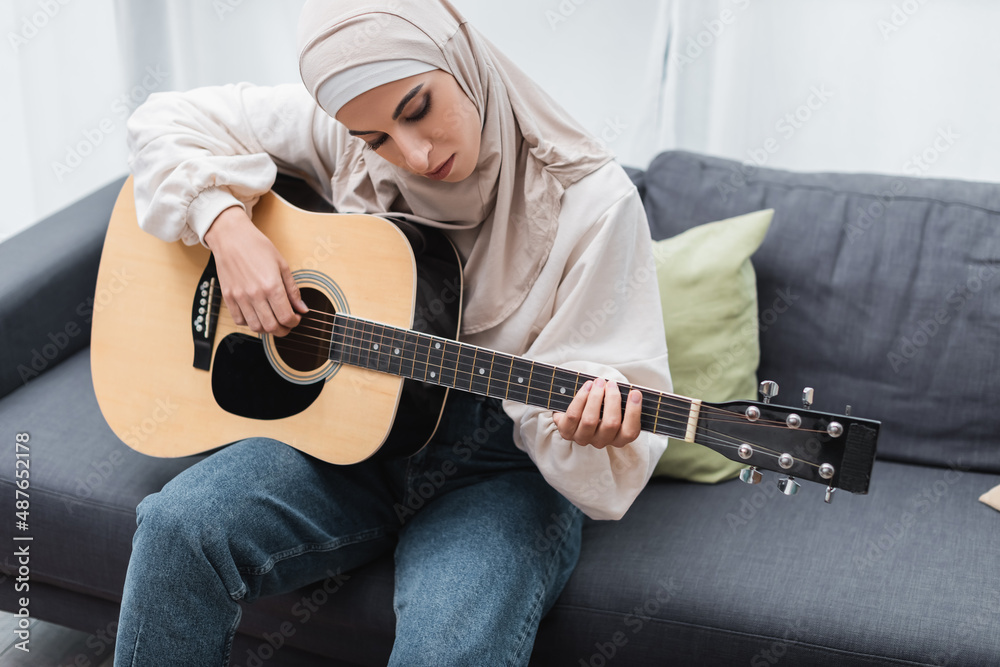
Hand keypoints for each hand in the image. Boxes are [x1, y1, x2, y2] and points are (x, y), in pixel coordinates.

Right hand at [204, 205, 307, 335]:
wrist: (231, 237)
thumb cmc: (258, 247)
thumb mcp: (282, 265)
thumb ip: (293, 290)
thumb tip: (302, 308)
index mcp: (272, 286)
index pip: (286, 317)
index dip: (294, 322)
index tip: (296, 317)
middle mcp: (255, 294)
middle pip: (272, 327)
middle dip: (283, 330)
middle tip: (287, 324)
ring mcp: (240, 297)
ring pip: (255, 327)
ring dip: (267, 328)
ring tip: (272, 319)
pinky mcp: (228, 297)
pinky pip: (239, 320)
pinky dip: (249, 323)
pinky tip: (256, 314)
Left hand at [552, 378, 642, 448]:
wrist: (575, 409)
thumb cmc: (600, 406)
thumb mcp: (613, 406)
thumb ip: (622, 402)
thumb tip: (631, 390)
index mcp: (617, 439)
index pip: (630, 432)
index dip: (634, 412)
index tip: (635, 393)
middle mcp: (601, 442)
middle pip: (610, 424)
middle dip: (613, 400)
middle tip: (612, 383)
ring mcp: (583, 438)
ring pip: (590, 420)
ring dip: (596, 397)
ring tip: (599, 382)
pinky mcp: (567, 432)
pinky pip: (574, 415)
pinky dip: (581, 398)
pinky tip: (587, 386)